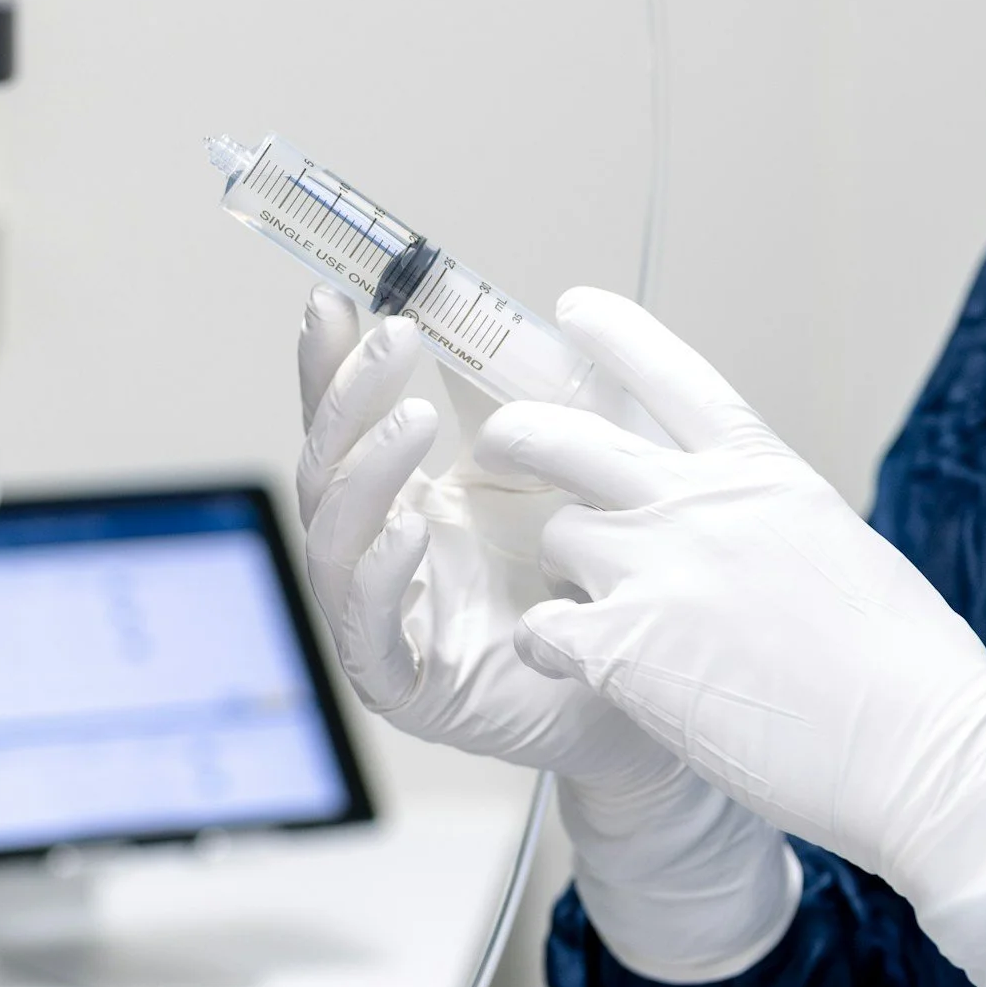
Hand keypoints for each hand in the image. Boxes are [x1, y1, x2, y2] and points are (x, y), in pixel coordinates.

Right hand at [295, 286, 798, 980]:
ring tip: (414, 421)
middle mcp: (382, 555)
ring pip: (334, 544)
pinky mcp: (409, 687)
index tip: (334, 299)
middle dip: (350, 400)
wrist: (659, 686)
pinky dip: (380, 579)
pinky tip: (409, 533)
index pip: (347, 423)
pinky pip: (368, 633)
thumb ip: (519, 402)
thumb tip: (484, 312)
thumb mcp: (564, 467)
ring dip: (366, 475)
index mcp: (410, 499)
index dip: (331, 365)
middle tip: (396, 337)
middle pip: (325, 472)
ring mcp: (388, 621)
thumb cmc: (605, 580)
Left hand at [475, 288, 985, 986]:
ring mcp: (658, 571)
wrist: (925, 754)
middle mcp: (702, 506)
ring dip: (563, 568)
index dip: (615, 334)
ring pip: (556, 536)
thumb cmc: (912, 675)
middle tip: (499, 443)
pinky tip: (569, 665)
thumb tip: (745, 531)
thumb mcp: (845, 551)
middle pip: (568, 437)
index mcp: (765, 475)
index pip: (672, 374)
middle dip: (521, 433)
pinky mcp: (625, 647)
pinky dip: (546, 647)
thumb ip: (772, 522)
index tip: (575, 308)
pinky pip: (541, 629)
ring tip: (588, 605)